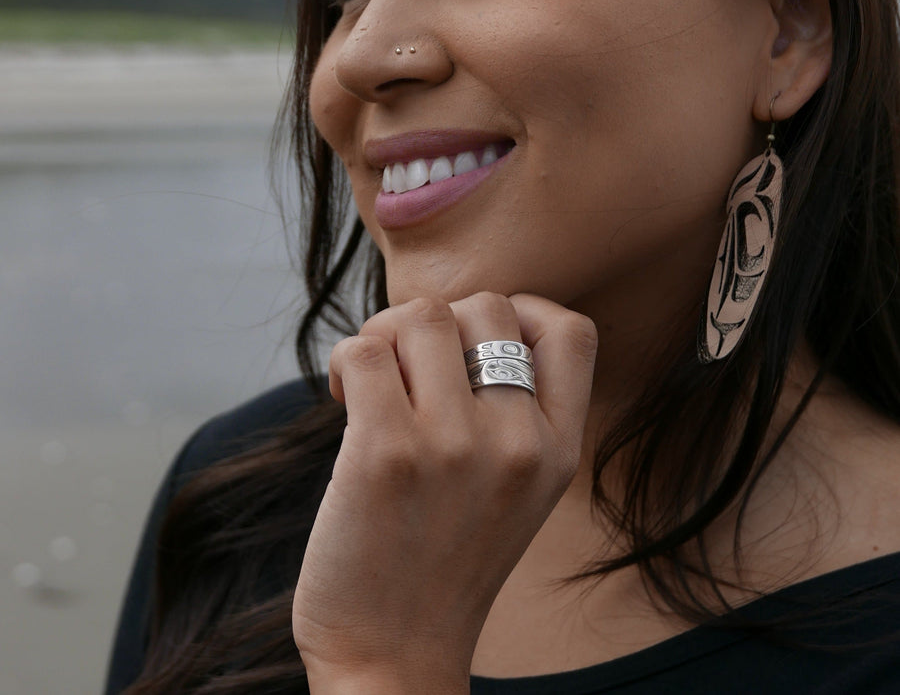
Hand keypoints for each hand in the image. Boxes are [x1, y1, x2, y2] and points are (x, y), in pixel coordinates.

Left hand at [293, 292, 596, 693]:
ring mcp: (454, 446)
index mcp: (559, 450)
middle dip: (440, 319)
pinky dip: (348, 357)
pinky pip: (367, 350)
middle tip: (409, 364)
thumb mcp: (516, 489)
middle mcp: (518, 442)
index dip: (523, 310)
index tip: (476, 338)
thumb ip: (512, 411)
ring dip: (386, 334)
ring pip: (422, 316)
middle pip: (488, 305)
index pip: (571, 331)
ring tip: (372, 379)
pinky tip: (344, 395)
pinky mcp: (385, 452)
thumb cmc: (445, 559)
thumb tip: (453, 321)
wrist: (394, 654)